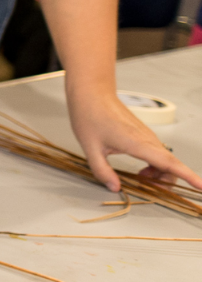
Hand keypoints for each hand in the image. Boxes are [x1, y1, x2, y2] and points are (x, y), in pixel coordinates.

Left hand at [65, 79, 201, 191]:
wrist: (93, 94)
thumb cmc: (90, 116)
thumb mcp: (90, 148)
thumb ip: (102, 170)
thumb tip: (115, 187)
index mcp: (138, 143)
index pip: (168, 163)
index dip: (187, 175)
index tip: (200, 185)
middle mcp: (148, 139)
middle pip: (170, 165)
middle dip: (166, 181)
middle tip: (147, 187)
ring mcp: (148, 136)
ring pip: (165, 160)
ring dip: (159, 174)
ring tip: (140, 178)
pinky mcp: (144, 135)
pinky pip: (158, 154)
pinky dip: (155, 166)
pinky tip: (141, 170)